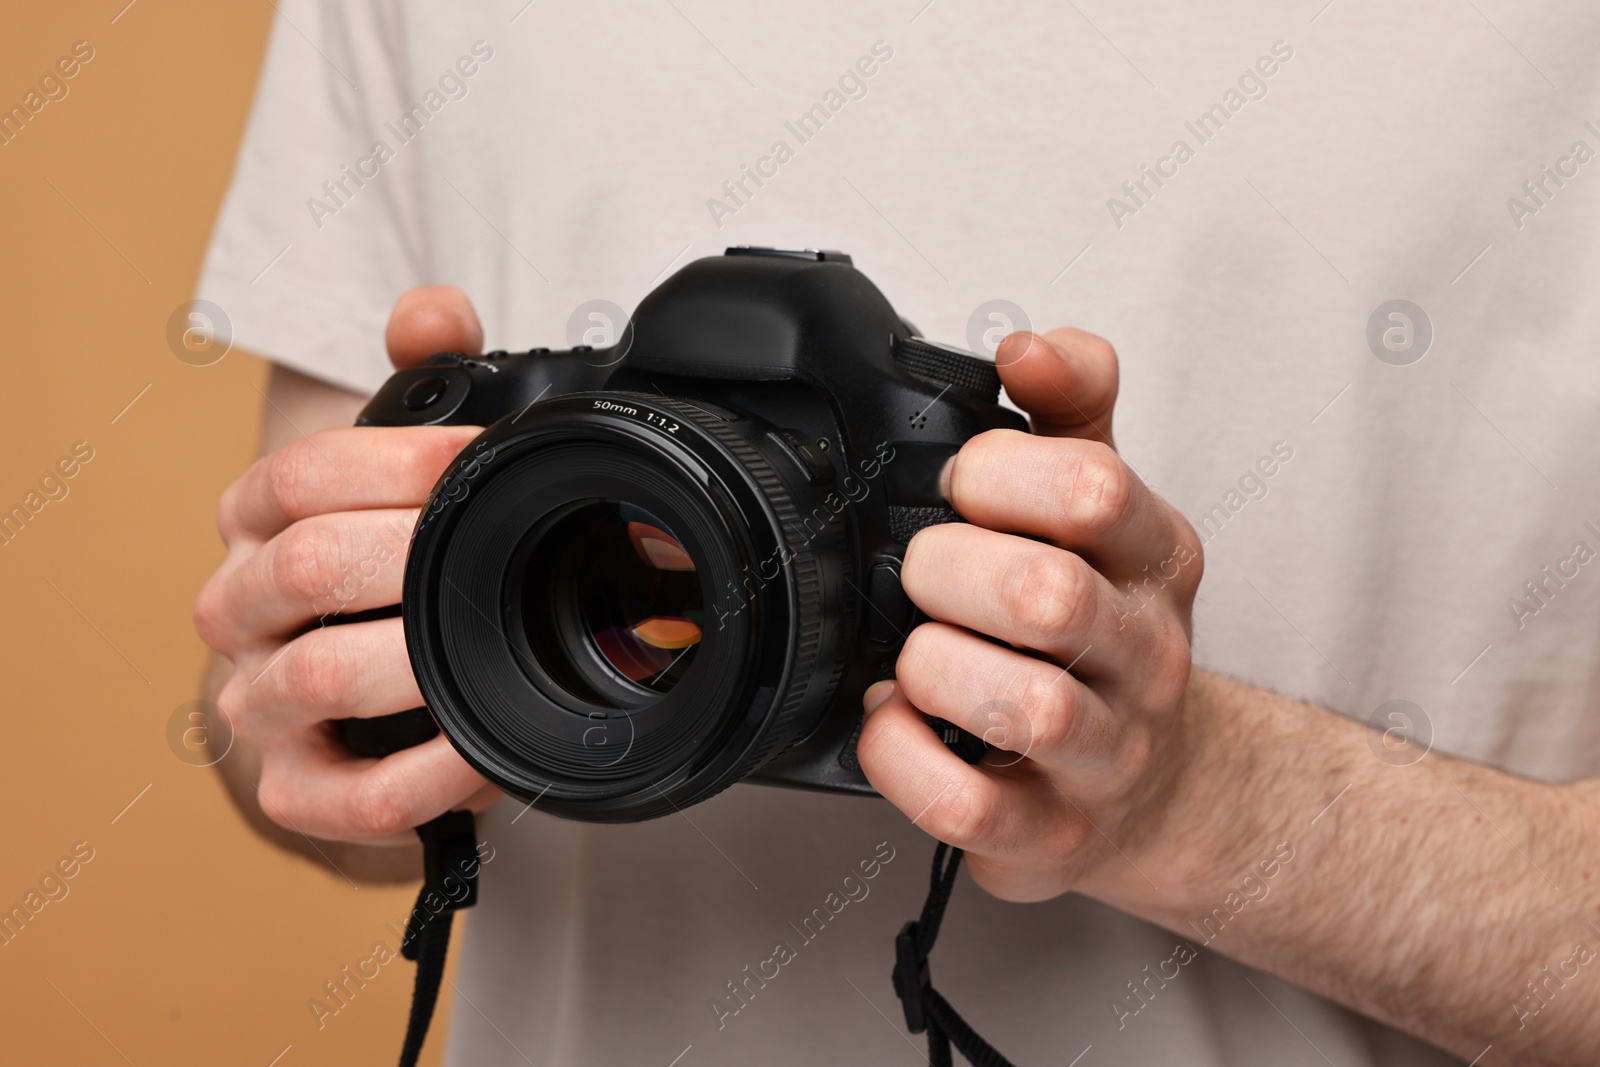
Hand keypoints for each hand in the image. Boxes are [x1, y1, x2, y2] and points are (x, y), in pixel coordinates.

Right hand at [193, 287, 499, 843]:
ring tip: (498, 639)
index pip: (299, 476)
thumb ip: (419, 378)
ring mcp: (258, 705)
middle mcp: (239, 609)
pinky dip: (428, 776)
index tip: (484, 456)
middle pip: (306, 567)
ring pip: (314, 677)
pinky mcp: (295, 791)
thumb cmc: (381, 565)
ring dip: (415, 658)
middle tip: (503, 544)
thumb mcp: (394, 469)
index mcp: (255, 522)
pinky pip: (356, 795)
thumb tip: (433, 312)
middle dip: (415, 552)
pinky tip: (488, 750)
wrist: (351, 692)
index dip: (397, 458)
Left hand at [856, 330, 1202, 902]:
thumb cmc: (1101, 631)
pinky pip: (969, 807)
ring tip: (914, 657)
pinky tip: (894, 722)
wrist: (1148, 783)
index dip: (993, 474)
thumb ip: (1072, 409)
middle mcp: (1145, 654)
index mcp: (1154, 557)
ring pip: (1025, 707)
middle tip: (921, 574)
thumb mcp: (1103, 507)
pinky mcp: (1055, 834)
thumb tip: (1028, 344)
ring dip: (934, 668)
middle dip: (948, 571)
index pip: (1089, 486)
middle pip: (1048, 594)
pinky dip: (904, 759)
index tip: (957, 486)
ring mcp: (1108, 753)